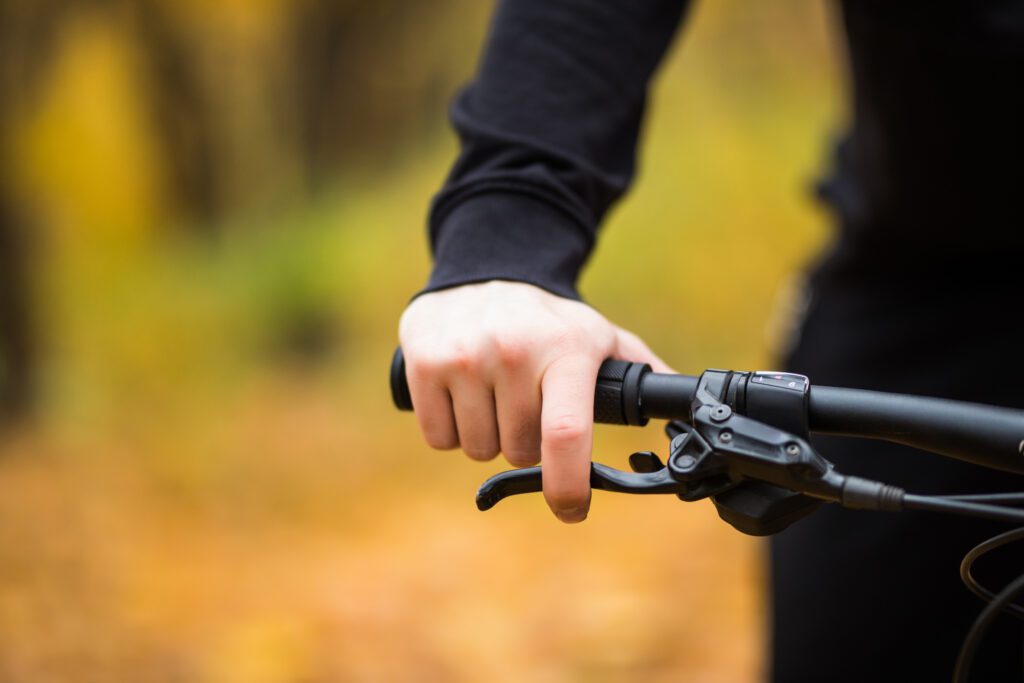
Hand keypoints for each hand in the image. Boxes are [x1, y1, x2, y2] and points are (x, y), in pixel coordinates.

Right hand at [398, 281, 670, 522]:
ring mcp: (464, 358)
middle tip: (526, 406)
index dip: (567, 484)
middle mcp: (514, 352)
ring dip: (487, 437)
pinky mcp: (423, 364)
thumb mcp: (598, 336)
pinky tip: (462, 393)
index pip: (566, 433)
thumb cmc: (548, 321)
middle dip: (526, 444)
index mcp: (566, 351)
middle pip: (520, 451)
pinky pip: (439, 437)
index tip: (571, 509)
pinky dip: (450, 429)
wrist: (482, 271)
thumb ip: (641, 372)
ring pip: (478, 448)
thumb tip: (687, 408)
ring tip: (493, 395)